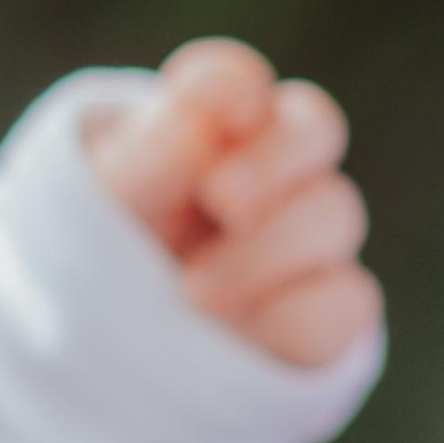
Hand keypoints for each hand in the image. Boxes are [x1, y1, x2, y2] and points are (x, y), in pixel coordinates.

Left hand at [86, 39, 379, 371]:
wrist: (101, 359)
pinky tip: (239, 335)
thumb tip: (200, 132)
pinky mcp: (326, 313)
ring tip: (196, 293)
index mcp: (198, 130)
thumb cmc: (97, 261)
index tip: (214, 103)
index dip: (228, 87)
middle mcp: (266, 172)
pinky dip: (294, 315)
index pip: (230, 83)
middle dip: (271, 159)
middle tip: (222, 197)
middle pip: (313, 128)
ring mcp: (304, 241)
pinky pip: (347, 301)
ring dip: (267, 249)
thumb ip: (144, 163)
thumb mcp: (96, 211)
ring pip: (333, 213)